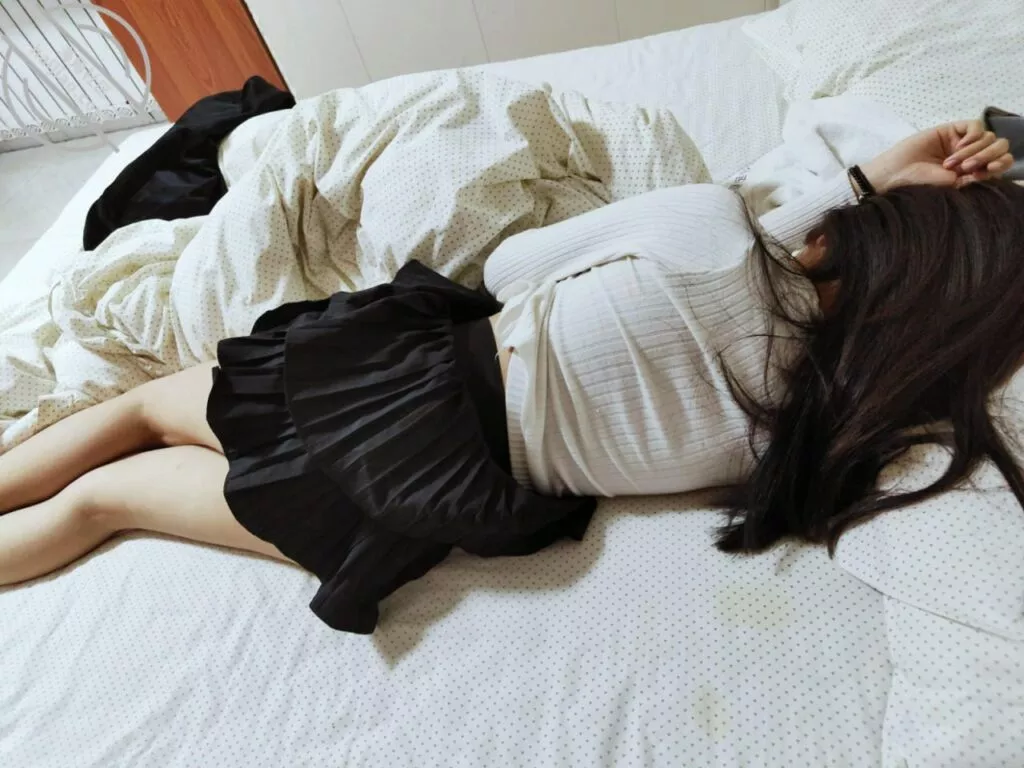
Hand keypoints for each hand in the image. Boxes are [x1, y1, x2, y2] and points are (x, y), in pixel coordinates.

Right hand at [861, 120, 1013, 193]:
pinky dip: (972, 136)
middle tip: (967, 167)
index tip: (988, 170)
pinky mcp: (952, 129)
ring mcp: (961, 141)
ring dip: (973, 150)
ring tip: (952, 162)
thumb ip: (975, 175)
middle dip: (987, 156)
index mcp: (973, 171)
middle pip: (998, 147)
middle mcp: (970, 155)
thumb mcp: (952, 184)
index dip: (1001, 163)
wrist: (898, 173)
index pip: (1001, 161)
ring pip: (987, 137)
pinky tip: (958, 146)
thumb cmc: (920, 183)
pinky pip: (975, 126)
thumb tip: (996, 164)